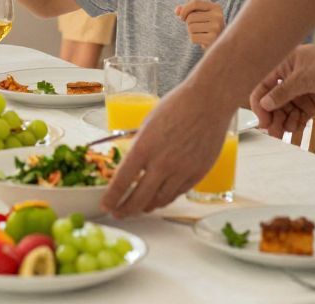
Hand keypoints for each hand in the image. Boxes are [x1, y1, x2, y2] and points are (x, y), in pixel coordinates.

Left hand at [101, 85, 234, 216]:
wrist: (209, 101)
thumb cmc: (177, 105)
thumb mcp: (148, 124)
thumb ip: (141, 147)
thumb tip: (133, 165)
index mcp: (144, 147)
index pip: (122, 181)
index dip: (112, 197)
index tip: (105, 205)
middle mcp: (162, 163)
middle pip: (139, 197)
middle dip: (125, 209)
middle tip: (118, 213)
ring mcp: (182, 170)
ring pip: (160, 200)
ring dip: (146, 207)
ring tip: (138, 209)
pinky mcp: (198, 173)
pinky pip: (178, 193)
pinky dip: (166, 199)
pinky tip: (160, 199)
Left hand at [175, 0, 224, 48]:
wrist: (218, 44)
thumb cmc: (206, 26)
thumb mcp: (198, 14)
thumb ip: (186, 10)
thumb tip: (177, 11)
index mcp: (216, 7)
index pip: (195, 3)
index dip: (184, 9)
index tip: (182, 17)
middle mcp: (218, 16)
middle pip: (191, 17)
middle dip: (188, 23)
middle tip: (196, 27)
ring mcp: (216, 28)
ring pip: (190, 27)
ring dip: (191, 32)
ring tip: (200, 33)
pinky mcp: (212, 39)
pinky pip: (193, 37)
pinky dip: (194, 39)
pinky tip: (202, 40)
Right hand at [249, 45, 314, 138]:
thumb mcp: (303, 77)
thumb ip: (283, 92)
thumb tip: (265, 104)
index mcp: (281, 68)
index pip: (262, 87)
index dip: (260, 104)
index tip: (262, 119)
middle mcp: (287, 81)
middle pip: (272, 102)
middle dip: (272, 117)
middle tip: (273, 131)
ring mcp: (299, 93)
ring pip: (284, 112)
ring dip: (283, 122)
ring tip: (286, 131)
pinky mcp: (310, 104)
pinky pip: (298, 117)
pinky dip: (296, 124)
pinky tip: (297, 128)